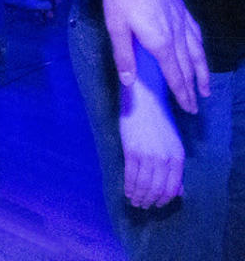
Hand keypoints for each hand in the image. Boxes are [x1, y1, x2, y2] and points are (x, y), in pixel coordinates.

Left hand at [101, 0, 209, 113]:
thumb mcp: (115, 26)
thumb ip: (124, 56)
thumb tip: (129, 82)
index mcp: (161, 41)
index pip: (175, 74)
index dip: (182, 93)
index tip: (189, 108)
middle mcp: (177, 33)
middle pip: (188, 66)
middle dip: (193, 87)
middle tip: (197, 105)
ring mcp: (182, 18)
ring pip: (197, 50)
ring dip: (202, 70)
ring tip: (206, 85)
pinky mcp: (181, 6)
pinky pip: (196, 32)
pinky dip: (200, 46)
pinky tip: (200, 48)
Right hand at [119, 51, 184, 208]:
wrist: (143, 98)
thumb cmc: (157, 119)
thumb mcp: (172, 142)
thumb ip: (174, 166)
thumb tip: (178, 190)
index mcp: (177, 156)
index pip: (172, 188)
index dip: (164, 199)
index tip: (156, 204)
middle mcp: (165, 159)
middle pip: (158, 188)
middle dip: (150, 200)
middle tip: (143, 206)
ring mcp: (148, 155)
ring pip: (144, 184)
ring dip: (139, 196)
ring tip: (134, 201)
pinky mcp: (132, 150)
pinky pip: (131, 175)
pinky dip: (129, 186)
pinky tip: (126, 191)